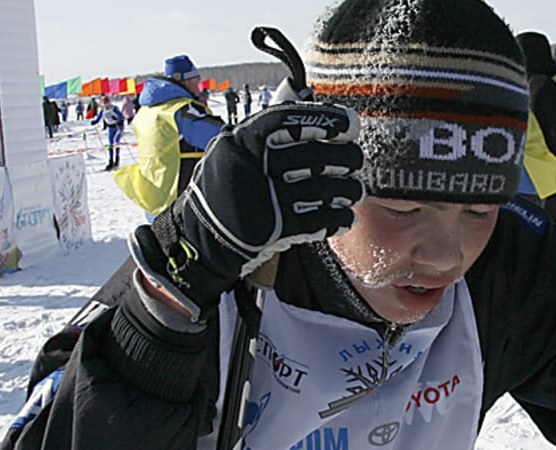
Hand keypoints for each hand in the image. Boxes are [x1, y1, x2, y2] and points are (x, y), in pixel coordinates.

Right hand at [133, 102, 363, 319]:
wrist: (200, 239)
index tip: (349, 125)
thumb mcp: (231, 153)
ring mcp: (264, 200)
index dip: (325, 120)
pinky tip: (345, 216)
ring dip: (348, 189)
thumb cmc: (223, 190)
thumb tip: (308, 110)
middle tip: (356, 159)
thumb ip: (264, 134)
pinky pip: (319, 220)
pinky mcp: (273, 229)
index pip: (288, 120)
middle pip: (314, 155)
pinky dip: (338, 218)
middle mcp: (251, 167)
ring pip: (323, 189)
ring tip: (355, 190)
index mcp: (240, 141)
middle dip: (345, 157)